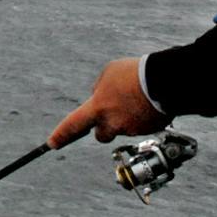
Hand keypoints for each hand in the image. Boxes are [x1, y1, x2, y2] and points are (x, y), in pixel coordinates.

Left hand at [47, 57, 170, 148]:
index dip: (61, 135)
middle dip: (104, 127)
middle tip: (112, 112)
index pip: (73, 125)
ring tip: (137, 97)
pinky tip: (148, 101)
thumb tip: (100, 96)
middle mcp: (112, 124)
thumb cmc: (133, 75)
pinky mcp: (148, 131)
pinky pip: (140, 125)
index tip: (52, 143)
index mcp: (98, 109)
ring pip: (124, 128)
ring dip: (127, 116)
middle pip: (102, 134)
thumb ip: (99, 88)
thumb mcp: (108, 73)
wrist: (164, 81)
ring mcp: (131, 130)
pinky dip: (142, 116)